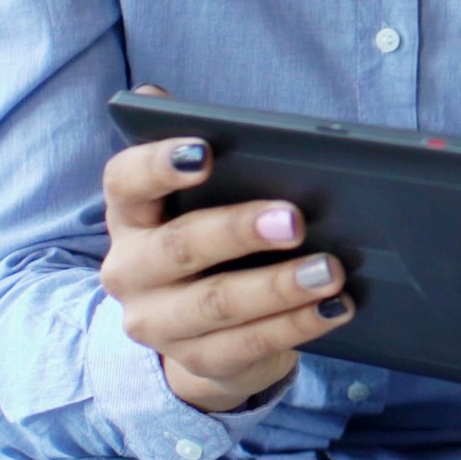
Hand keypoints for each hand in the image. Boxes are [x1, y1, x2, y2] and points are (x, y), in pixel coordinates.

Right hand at [98, 128, 352, 412]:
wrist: (198, 333)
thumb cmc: (209, 242)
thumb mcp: (198, 201)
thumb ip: (201, 151)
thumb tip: (162, 97)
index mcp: (129, 215)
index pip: (125, 181)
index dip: (158, 164)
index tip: (205, 151)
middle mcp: (130, 270)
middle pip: (179, 247)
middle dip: (239, 230)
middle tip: (295, 219)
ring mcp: (157, 322)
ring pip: (218, 304)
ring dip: (280, 286)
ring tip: (331, 270)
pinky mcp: (196, 362)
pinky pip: (249, 344)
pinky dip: (296, 325)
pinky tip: (335, 307)